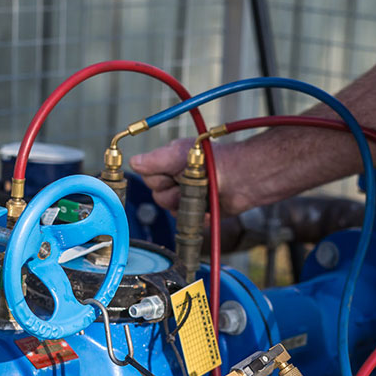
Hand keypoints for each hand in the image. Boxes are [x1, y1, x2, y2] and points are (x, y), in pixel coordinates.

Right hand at [128, 139, 256, 215]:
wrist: (242, 178)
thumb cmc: (214, 160)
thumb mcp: (179, 154)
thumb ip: (154, 160)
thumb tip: (133, 162)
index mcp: (168, 163)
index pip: (148, 178)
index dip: (159, 178)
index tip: (172, 172)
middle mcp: (176, 179)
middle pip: (158, 196)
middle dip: (174, 192)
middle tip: (190, 181)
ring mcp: (187, 196)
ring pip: (171, 210)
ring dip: (186, 203)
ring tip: (202, 191)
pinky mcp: (199, 211)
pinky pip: (189, 221)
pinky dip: (199, 216)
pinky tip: (209, 206)